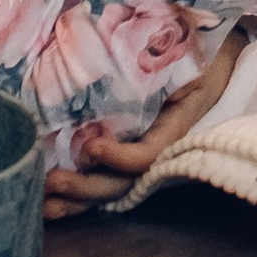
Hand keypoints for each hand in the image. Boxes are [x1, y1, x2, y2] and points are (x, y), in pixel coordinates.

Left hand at [43, 31, 247, 218]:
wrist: (212, 57)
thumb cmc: (198, 52)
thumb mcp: (190, 55)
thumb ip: (167, 62)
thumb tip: (140, 58)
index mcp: (175, 127)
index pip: (148, 156)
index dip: (119, 158)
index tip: (91, 145)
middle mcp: (157, 148)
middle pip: (122, 182)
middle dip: (86, 187)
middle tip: (52, 182)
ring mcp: (139, 152)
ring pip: (110, 187)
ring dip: (76, 199)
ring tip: (44, 204)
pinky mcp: (124, 150)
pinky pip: (102, 177)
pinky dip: (76, 194)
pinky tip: (48, 203)